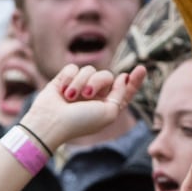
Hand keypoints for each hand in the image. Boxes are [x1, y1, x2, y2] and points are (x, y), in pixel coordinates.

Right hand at [22, 64, 144, 150]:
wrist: (50, 123)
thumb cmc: (79, 122)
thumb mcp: (109, 112)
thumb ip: (121, 94)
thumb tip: (122, 77)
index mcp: (107, 106)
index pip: (124, 91)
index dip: (135, 81)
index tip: (141, 69)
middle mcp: (94, 96)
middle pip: (106, 75)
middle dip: (98, 81)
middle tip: (87, 94)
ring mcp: (78, 87)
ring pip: (89, 70)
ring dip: (80, 83)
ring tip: (70, 97)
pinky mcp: (63, 80)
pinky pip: (72, 67)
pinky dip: (68, 78)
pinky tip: (61, 91)